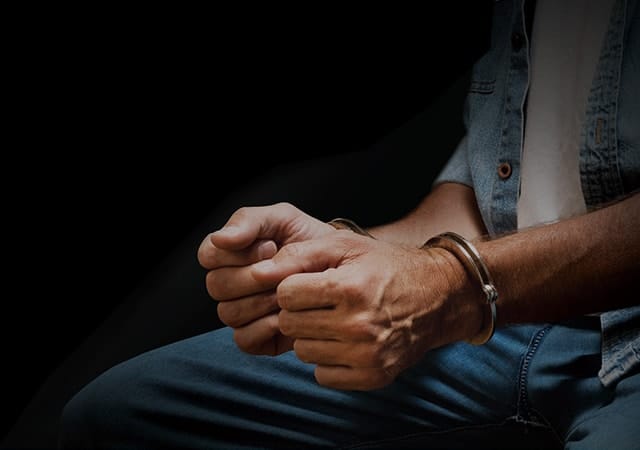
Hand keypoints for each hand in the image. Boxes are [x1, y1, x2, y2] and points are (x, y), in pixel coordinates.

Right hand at [197, 202, 335, 354]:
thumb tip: (221, 238)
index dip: (237, 253)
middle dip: (253, 277)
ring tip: (290, 290)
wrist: (342, 270)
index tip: (270, 246)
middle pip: (216, 286)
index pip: (208, 256)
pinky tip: (288, 313)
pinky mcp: (255, 339)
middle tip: (283, 271)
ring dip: (263, 300)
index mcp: (229, 255)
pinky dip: (267, 326)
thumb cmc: (310, 242)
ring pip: (229, 312)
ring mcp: (240, 313)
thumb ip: (249, 221)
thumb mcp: (284, 219)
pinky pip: (244, 338)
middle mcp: (230, 285)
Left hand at [252, 231, 482, 389]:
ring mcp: (367, 355)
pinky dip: (327, 359)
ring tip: (334, 320)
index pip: (285, 295)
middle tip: (321, 302)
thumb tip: (261, 271)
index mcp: (350, 288)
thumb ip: (301, 253)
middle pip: (290, 324)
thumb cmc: (386, 266)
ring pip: (302, 351)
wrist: (437, 296)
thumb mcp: (347, 245)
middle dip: (298, 310)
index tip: (309, 283)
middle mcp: (359, 325)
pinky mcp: (373, 377)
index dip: (293, 286)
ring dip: (311, 335)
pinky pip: (321, 375)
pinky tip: (344, 341)